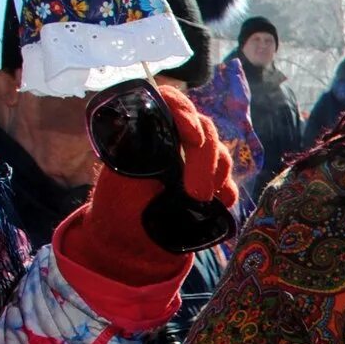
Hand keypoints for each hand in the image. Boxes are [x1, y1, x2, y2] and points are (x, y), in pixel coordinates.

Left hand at [68, 86, 237, 267]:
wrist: (127, 241)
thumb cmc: (116, 204)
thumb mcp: (115, 173)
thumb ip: (129, 149)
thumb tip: (140, 131)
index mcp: (151, 130)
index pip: (171, 102)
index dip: (183, 110)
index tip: (190, 135)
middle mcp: (177, 141)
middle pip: (204, 130)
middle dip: (204, 160)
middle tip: (195, 193)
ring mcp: (197, 164)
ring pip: (221, 155)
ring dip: (216, 176)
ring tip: (200, 200)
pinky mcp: (212, 188)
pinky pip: (228, 184)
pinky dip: (226, 193)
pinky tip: (217, 204)